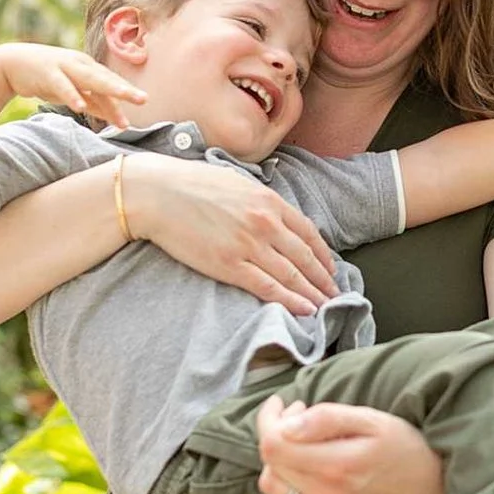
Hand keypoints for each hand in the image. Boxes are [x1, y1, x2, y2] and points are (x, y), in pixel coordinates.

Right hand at [0, 42, 149, 128]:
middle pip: (106, 79)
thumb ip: (92, 100)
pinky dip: (72, 96)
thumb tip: (114, 115)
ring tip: (123, 98)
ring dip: (107, 89)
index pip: (110, 82)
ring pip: (89, 79)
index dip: (125, 94)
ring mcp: (64, 67)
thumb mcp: (73, 89)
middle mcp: (79, 64)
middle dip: (125, 89)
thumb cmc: (46, 77)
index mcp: (87, 67)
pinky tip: (81, 107)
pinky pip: (63, 87)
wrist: (12, 63)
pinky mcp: (47, 74)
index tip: (142, 104)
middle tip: (144, 99)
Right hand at [121, 154, 338, 315]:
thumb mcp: (237, 183)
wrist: (157, 194)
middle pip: (305, 258)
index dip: (323, 255)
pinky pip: (268, 287)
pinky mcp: (229, 265)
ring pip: (292, 276)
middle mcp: (266, 224)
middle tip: (336, 295)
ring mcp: (250, 246)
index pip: (308, 233)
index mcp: (269, 201)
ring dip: (313, 294)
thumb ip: (259, 199)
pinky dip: (290, 301)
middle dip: (324, 280)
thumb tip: (272, 213)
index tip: (331, 270)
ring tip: (326, 308)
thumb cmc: (191, 184)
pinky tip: (304, 310)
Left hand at [255, 399, 447, 493]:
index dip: (270, 419)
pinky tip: (302, 472)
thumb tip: (287, 425)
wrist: (430, 489)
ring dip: (278, 462)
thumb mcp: (370, 419)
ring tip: (303, 444)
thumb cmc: (402, 447)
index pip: (272, 445)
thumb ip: (326, 418)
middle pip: (270, 464)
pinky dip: (283, 488)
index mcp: (336, 468)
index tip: (285, 403)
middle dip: (276, 433)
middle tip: (300, 417)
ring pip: (271, 487)